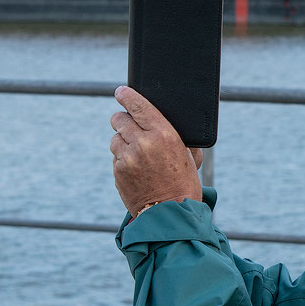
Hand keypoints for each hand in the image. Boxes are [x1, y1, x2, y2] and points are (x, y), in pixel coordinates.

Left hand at [110, 86, 203, 214]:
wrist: (171, 214)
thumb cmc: (184, 184)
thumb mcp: (189, 156)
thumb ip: (176, 137)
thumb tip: (164, 122)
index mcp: (164, 134)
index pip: (138, 106)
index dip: (127, 96)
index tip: (120, 91)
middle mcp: (143, 143)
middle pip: (119, 119)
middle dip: (122, 120)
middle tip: (127, 125)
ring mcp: (128, 158)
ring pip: (115, 138)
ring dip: (123, 141)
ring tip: (137, 154)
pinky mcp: (118, 171)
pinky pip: (116, 157)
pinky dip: (123, 159)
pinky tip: (136, 170)